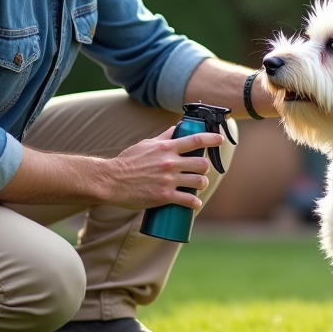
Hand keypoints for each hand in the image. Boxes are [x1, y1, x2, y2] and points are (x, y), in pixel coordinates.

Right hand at [103, 127, 225, 210]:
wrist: (111, 181)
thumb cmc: (128, 161)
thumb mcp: (146, 144)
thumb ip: (164, 137)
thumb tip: (177, 128)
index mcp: (167, 148)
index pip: (196, 139)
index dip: (212, 139)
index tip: (220, 139)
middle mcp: (170, 163)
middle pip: (201, 163)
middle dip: (205, 168)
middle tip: (201, 171)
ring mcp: (168, 180)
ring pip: (198, 181)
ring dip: (201, 184)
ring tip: (198, 186)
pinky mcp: (164, 196)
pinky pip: (188, 200)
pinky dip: (195, 203)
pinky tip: (195, 203)